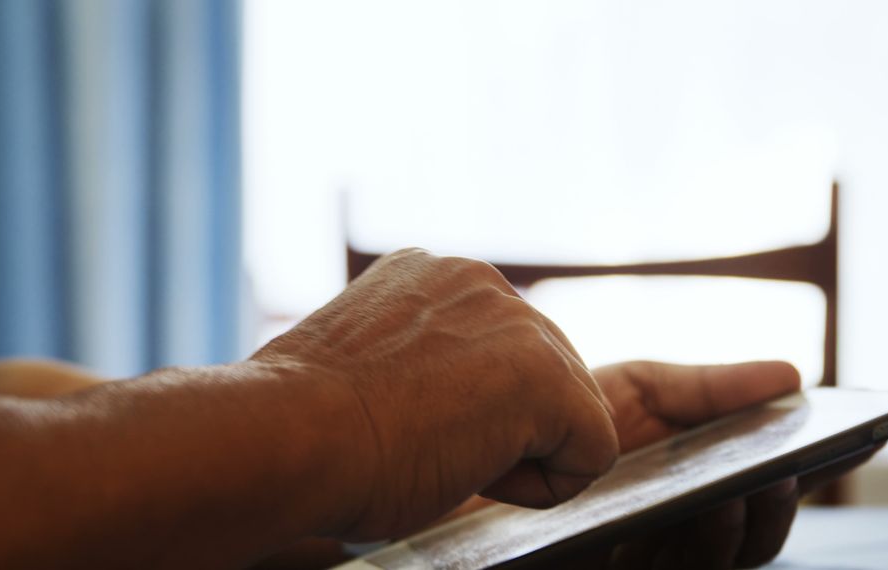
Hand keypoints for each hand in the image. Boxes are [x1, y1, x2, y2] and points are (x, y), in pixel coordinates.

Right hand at [252, 249, 618, 541]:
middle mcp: (479, 280)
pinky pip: (592, 447)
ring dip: (519, 450)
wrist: (295, 435)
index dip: (466, 405)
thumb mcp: (365, 363)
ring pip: (568, 409)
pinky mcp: (547, 377)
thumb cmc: (306, 421)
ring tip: (444, 457)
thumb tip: (426, 393)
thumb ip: (413, 354)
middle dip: (503, 423)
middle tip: (429, 448)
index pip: (493, 345)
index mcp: (430, 274)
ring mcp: (518, 322)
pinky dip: (548, 483)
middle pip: (542, 371)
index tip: (410, 422)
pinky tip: (481, 477)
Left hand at [587, 361, 878, 568]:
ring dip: (728, 529)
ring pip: (716, 559)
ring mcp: (653, 551)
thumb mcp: (642, 388)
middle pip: (756, 537)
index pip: (775, 487)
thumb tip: (793, 376)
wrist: (503, 430)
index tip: (852, 443)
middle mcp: (688, 523)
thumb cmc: (574, 412)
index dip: (817, 473)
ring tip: (728, 491)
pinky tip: (667, 516)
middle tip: (778, 474)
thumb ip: (710, 388)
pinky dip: (674, 544)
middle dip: (774, 509)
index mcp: (707, 478)